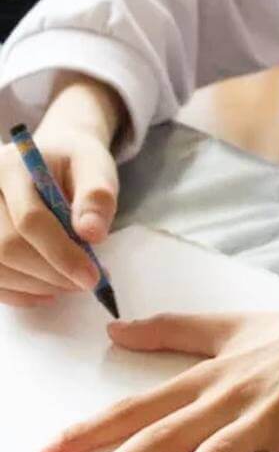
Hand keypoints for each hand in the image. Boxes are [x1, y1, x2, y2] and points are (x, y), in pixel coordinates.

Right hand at [0, 75, 122, 305]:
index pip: (30, 219)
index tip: (92, 276)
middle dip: (51, 273)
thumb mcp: (95, 168)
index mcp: (11, 168)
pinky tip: (47, 291)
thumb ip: (97, 196)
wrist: (52, 158)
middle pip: (8, 247)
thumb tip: (93, 234)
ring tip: (72, 283)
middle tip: (87, 282)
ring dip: (37, 285)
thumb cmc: (74, 164)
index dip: (61, 253)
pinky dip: (20, 292)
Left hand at [40, 263, 278, 451]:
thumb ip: (173, 332)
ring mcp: (277, 408)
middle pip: (171, 432)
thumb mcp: (232, 326)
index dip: (98, 427)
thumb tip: (116, 330)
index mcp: (216, 374)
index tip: (53, 449)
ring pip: (224, 449)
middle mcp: (237, 392)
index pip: (146, 404)